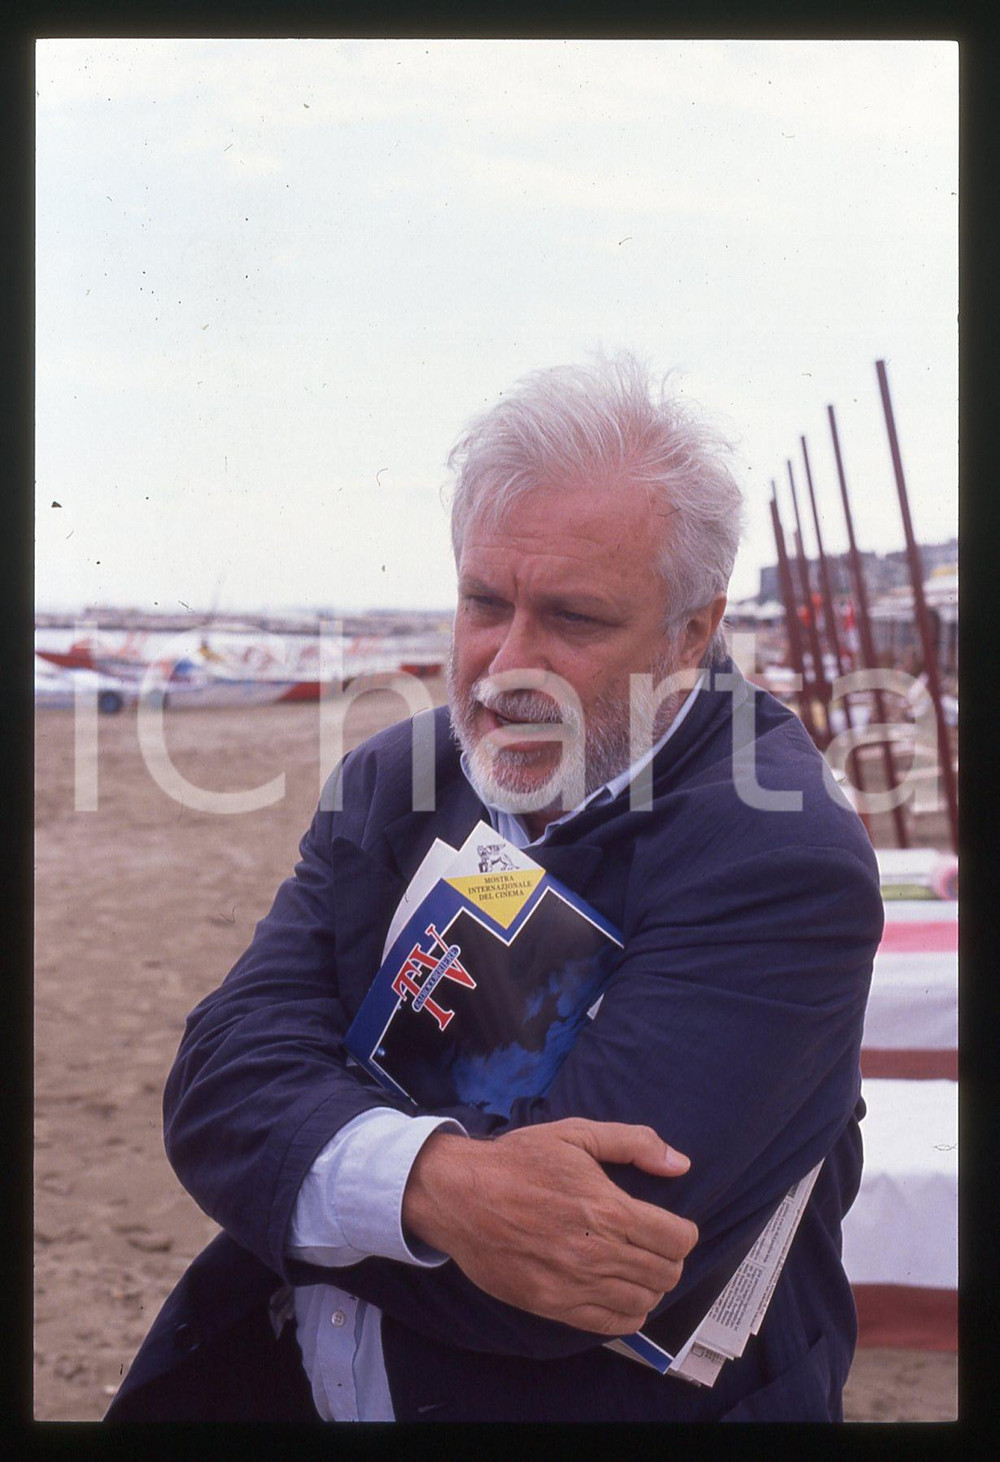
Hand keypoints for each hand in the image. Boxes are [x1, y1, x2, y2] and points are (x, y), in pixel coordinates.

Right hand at [401, 1117, 697, 1336]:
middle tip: (653, 1244)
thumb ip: (633, 1142)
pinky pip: (612, 1324)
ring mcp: (574, 1284)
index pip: (676, 1239)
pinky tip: (618, 1291)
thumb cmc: (518, 1161)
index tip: (671, 1225)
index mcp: (607, 1208)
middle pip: (665, 1273)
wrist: (459, 1196)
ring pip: (643, 1302)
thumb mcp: (576, 1134)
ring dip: (650, 1286)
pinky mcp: (553, 1306)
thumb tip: (680, 1163)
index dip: (683, 1232)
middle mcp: (596, 1252)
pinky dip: (627, 1312)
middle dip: (669, 1258)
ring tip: (636, 1267)